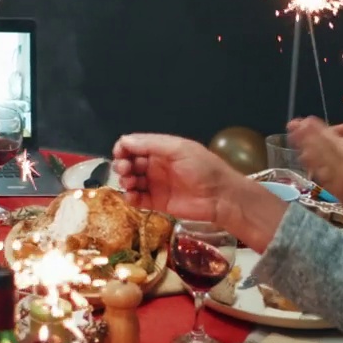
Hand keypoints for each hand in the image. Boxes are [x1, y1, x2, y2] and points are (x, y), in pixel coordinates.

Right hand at [113, 133, 288, 249]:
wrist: (222, 197)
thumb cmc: (204, 169)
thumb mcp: (179, 150)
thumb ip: (151, 144)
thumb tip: (124, 140)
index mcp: (161, 150)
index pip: (135, 146)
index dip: (124, 148)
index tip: (120, 153)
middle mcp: (156, 166)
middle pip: (129, 162)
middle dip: (122, 164)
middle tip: (125, 169)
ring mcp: (155, 184)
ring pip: (130, 180)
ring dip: (125, 180)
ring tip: (130, 183)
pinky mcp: (156, 202)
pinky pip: (137, 199)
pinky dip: (130, 197)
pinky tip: (132, 196)